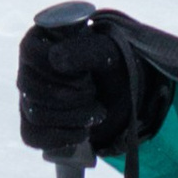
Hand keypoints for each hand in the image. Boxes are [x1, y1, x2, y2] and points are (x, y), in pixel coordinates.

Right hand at [17, 4, 177, 166]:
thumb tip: (59, 57)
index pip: (31, 51)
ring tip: (96, 117)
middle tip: (96, 102)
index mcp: (51, 38)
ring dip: (67, 119)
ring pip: (32, 112)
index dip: (53, 68)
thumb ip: (89, 50)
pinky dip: (59, 139)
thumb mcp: (118, 51)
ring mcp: (38, 97)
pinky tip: (83, 136)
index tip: (80, 76)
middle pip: (29, 85)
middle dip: (65, 98)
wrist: (148, 100)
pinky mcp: (44, 125)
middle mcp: (39, 66)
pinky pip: (33, 136)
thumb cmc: (133, 65)